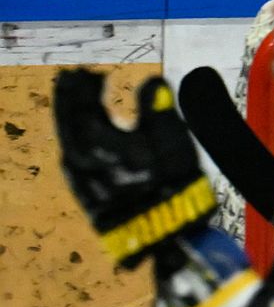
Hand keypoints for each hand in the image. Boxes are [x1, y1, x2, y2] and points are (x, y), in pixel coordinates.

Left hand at [53, 69, 216, 267]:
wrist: (162, 235)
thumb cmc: (171, 184)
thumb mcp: (172, 140)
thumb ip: (157, 108)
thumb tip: (151, 81)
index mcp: (96, 142)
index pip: (81, 106)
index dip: (84, 87)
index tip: (91, 71)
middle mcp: (79, 161)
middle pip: (68, 122)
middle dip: (70, 98)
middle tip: (74, 79)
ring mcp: (80, 182)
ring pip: (68, 142)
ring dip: (71, 119)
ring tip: (78, 103)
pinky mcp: (87, 198)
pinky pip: (73, 161)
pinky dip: (75, 142)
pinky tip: (81, 139)